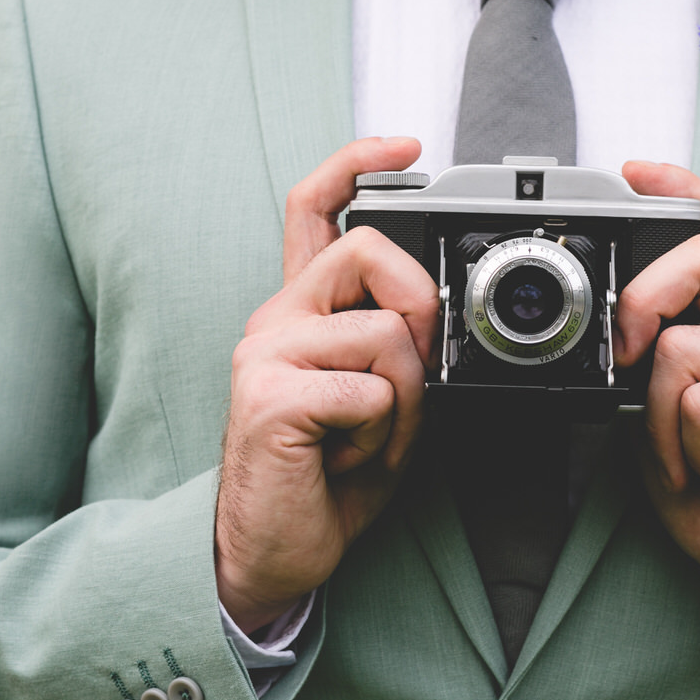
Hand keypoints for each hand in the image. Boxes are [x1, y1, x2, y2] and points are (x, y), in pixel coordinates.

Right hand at [216, 138, 435, 632]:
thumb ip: (398, 345)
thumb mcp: (381, 399)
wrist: (274, 553)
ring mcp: (266, 355)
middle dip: (419, 308)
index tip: (406, 146)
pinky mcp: (270, 397)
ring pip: (385, 334)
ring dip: (406, 402)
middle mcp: (275, 321)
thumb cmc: (326, 477)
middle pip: (369, 249)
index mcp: (300, 314)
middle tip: (412, 375)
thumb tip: (433, 312)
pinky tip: (346, 458)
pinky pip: (372, 392)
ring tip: (370, 440)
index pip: (312, 209)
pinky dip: (384, 435)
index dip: (356, 162)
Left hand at [617, 162, 699, 621]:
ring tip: (696, 461)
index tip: (637, 171)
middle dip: (643, 299)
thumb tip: (617, 339)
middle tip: (625, 354)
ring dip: (659, 422)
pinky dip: (688, 450)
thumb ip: (649, 373)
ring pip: (680, 347)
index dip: (685, 194)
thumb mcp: (663, 426)